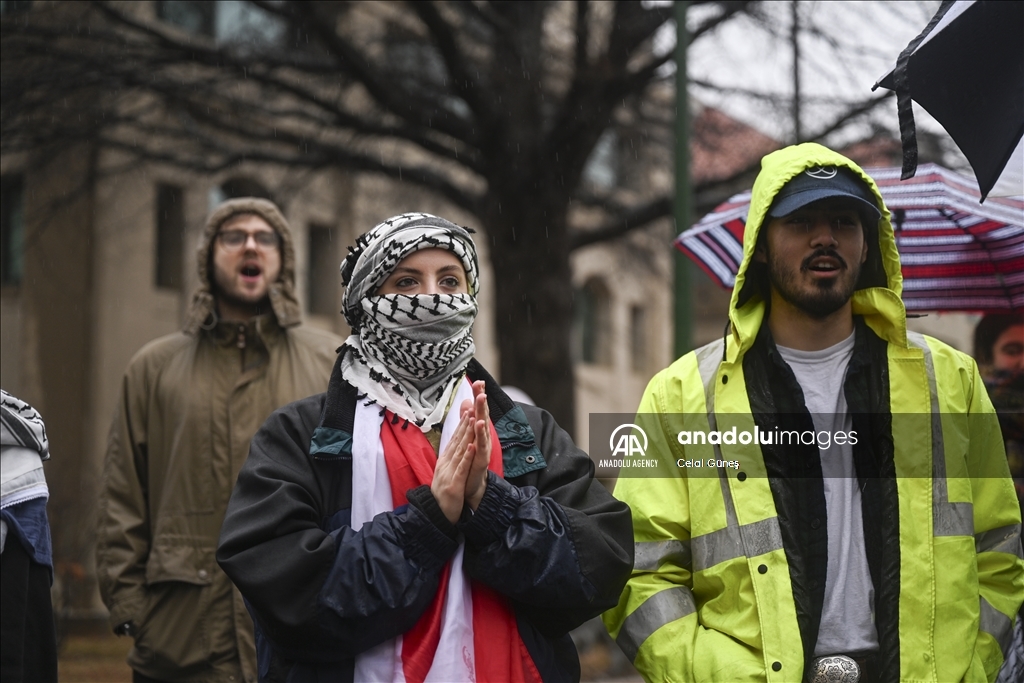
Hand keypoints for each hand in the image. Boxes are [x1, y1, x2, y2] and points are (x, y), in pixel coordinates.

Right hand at [431, 410, 473, 522]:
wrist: (436, 515)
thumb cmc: (443, 496)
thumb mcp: (446, 475)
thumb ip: (451, 461)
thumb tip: (455, 449)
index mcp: (444, 462)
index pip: (454, 440)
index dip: (461, 426)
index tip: (468, 411)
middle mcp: (445, 464)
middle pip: (456, 442)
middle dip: (465, 424)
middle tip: (471, 407)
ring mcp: (448, 474)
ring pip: (459, 451)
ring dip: (466, 435)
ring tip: (472, 420)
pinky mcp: (453, 484)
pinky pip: (461, 468)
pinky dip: (466, 457)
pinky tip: (471, 446)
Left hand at [463, 381, 490, 510]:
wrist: (473, 486)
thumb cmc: (472, 461)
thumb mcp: (469, 438)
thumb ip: (467, 420)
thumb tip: (466, 402)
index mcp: (478, 432)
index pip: (478, 411)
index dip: (478, 396)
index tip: (477, 381)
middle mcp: (483, 438)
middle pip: (483, 416)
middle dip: (482, 401)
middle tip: (481, 386)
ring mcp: (483, 450)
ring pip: (483, 431)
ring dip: (482, 417)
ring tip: (480, 404)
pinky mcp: (481, 462)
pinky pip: (480, 449)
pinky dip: (479, 439)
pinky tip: (478, 430)